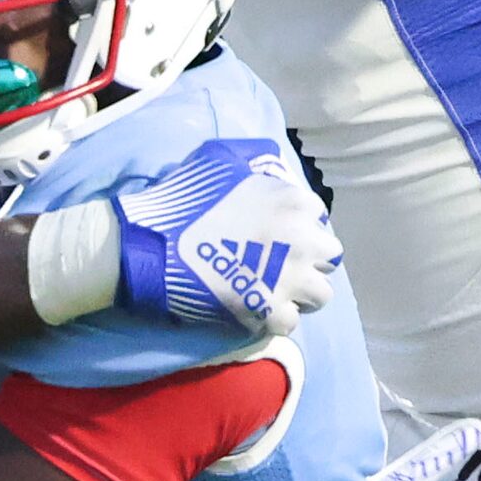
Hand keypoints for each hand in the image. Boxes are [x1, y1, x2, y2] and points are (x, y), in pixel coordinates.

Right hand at [108, 138, 342, 336]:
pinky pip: (290, 322)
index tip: (279, 233)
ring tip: (274, 289)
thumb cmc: (183, 197)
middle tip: (281, 263)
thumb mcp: (221, 158)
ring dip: (300, 292)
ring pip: (320, 295)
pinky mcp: (268, 311)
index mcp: (294, 203)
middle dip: (309, 259)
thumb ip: (256, 159)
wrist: (151, 243)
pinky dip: (274, 318)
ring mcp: (288, 280)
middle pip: (328, 257)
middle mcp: (302, 241)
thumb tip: (272, 165)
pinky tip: (256, 307)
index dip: (299, 226)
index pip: (319, 218)